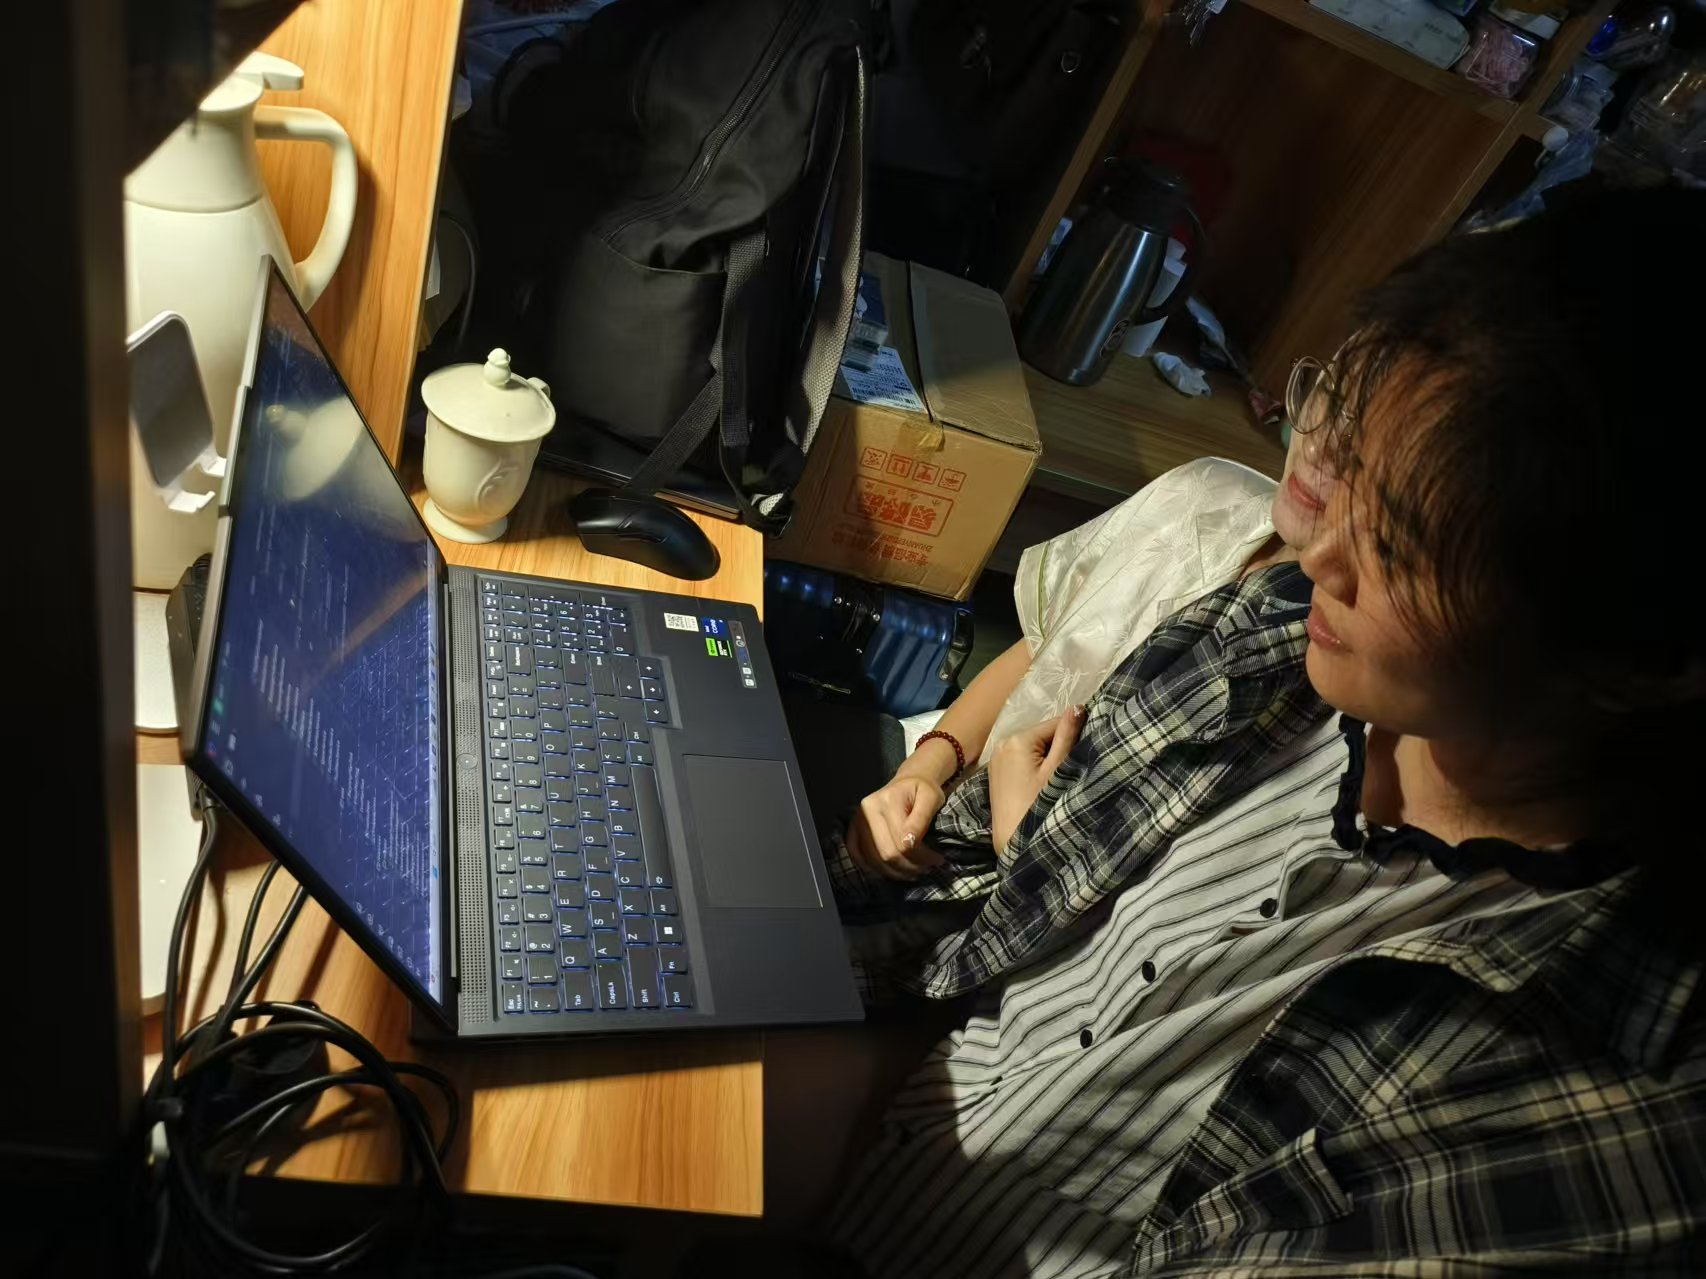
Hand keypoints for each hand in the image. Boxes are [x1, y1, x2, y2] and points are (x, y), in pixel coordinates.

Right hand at [847, 773, 946, 880]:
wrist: (908, 781)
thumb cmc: (923, 790)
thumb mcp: (931, 798)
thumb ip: (921, 819)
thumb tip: (910, 843)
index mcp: (887, 801)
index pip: (902, 842)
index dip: (921, 858)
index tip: (938, 860)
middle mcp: (867, 810)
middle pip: (886, 853)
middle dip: (909, 867)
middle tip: (926, 868)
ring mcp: (857, 820)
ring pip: (873, 860)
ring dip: (895, 872)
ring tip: (913, 871)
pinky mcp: (853, 828)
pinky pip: (857, 854)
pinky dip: (872, 868)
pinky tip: (890, 870)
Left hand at [988, 707, 1083, 854]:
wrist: (1013, 841)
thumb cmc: (1039, 805)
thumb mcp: (1056, 770)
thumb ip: (1067, 737)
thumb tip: (1077, 706)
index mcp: (1017, 739)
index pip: (1054, 724)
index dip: (1074, 735)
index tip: (1087, 750)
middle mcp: (1002, 742)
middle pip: (1042, 736)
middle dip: (1059, 747)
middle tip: (1072, 769)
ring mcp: (996, 758)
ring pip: (1033, 748)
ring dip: (1048, 758)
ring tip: (1059, 778)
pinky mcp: (996, 773)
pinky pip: (1021, 760)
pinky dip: (1035, 766)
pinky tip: (1043, 784)